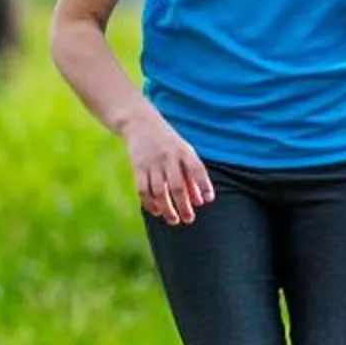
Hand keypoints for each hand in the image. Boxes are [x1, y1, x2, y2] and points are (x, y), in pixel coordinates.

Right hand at [123, 109, 213, 224]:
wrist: (140, 124)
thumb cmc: (168, 143)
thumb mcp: (184, 153)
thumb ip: (192, 176)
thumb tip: (201, 201)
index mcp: (184, 152)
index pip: (197, 170)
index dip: (204, 185)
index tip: (207, 200)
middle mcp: (169, 157)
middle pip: (177, 186)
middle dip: (184, 206)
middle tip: (189, 219)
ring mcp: (152, 163)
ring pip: (159, 192)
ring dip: (167, 209)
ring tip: (174, 220)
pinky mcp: (137, 167)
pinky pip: (143, 190)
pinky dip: (150, 203)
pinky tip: (156, 211)